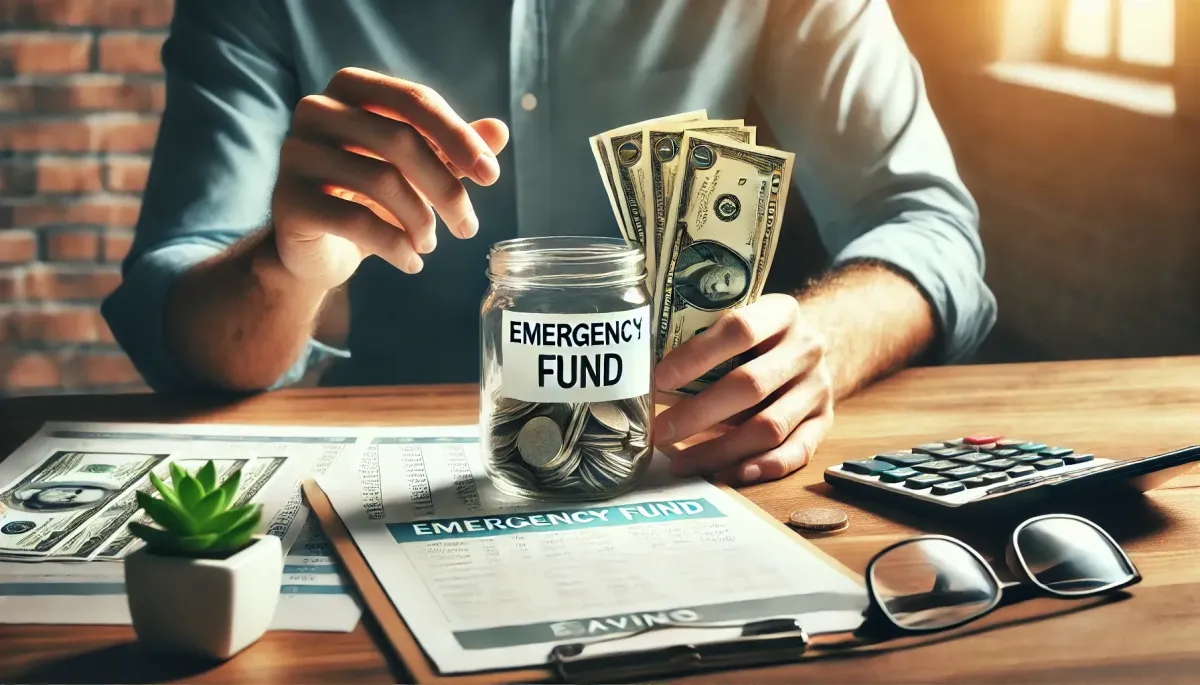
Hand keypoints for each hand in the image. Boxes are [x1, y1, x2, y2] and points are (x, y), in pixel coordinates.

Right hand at [270, 67, 509, 291]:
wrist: (314, 248)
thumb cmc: (368, 197)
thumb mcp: (415, 169)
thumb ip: (452, 147)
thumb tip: (500, 130)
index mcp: (350, 88)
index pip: (415, 100)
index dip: (459, 137)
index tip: (491, 176)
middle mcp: (316, 110)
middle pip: (401, 140)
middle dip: (446, 189)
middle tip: (468, 227)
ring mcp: (297, 153)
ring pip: (381, 181)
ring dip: (420, 222)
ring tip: (429, 244)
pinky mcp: (288, 200)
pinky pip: (356, 221)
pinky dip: (395, 247)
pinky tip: (411, 262)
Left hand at [651, 294, 833, 484]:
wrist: (810, 349)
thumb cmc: (758, 339)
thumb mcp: (740, 322)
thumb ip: (704, 339)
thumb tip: (644, 375)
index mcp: (781, 312)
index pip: (739, 329)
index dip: (696, 355)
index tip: (658, 380)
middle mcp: (806, 348)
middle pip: (750, 385)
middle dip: (698, 413)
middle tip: (659, 431)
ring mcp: (819, 387)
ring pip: (769, 426)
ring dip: (721, 449)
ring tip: (681, 463)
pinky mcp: (825, 421)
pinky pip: (798, 450)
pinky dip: (765, 466)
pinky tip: (733, 474)